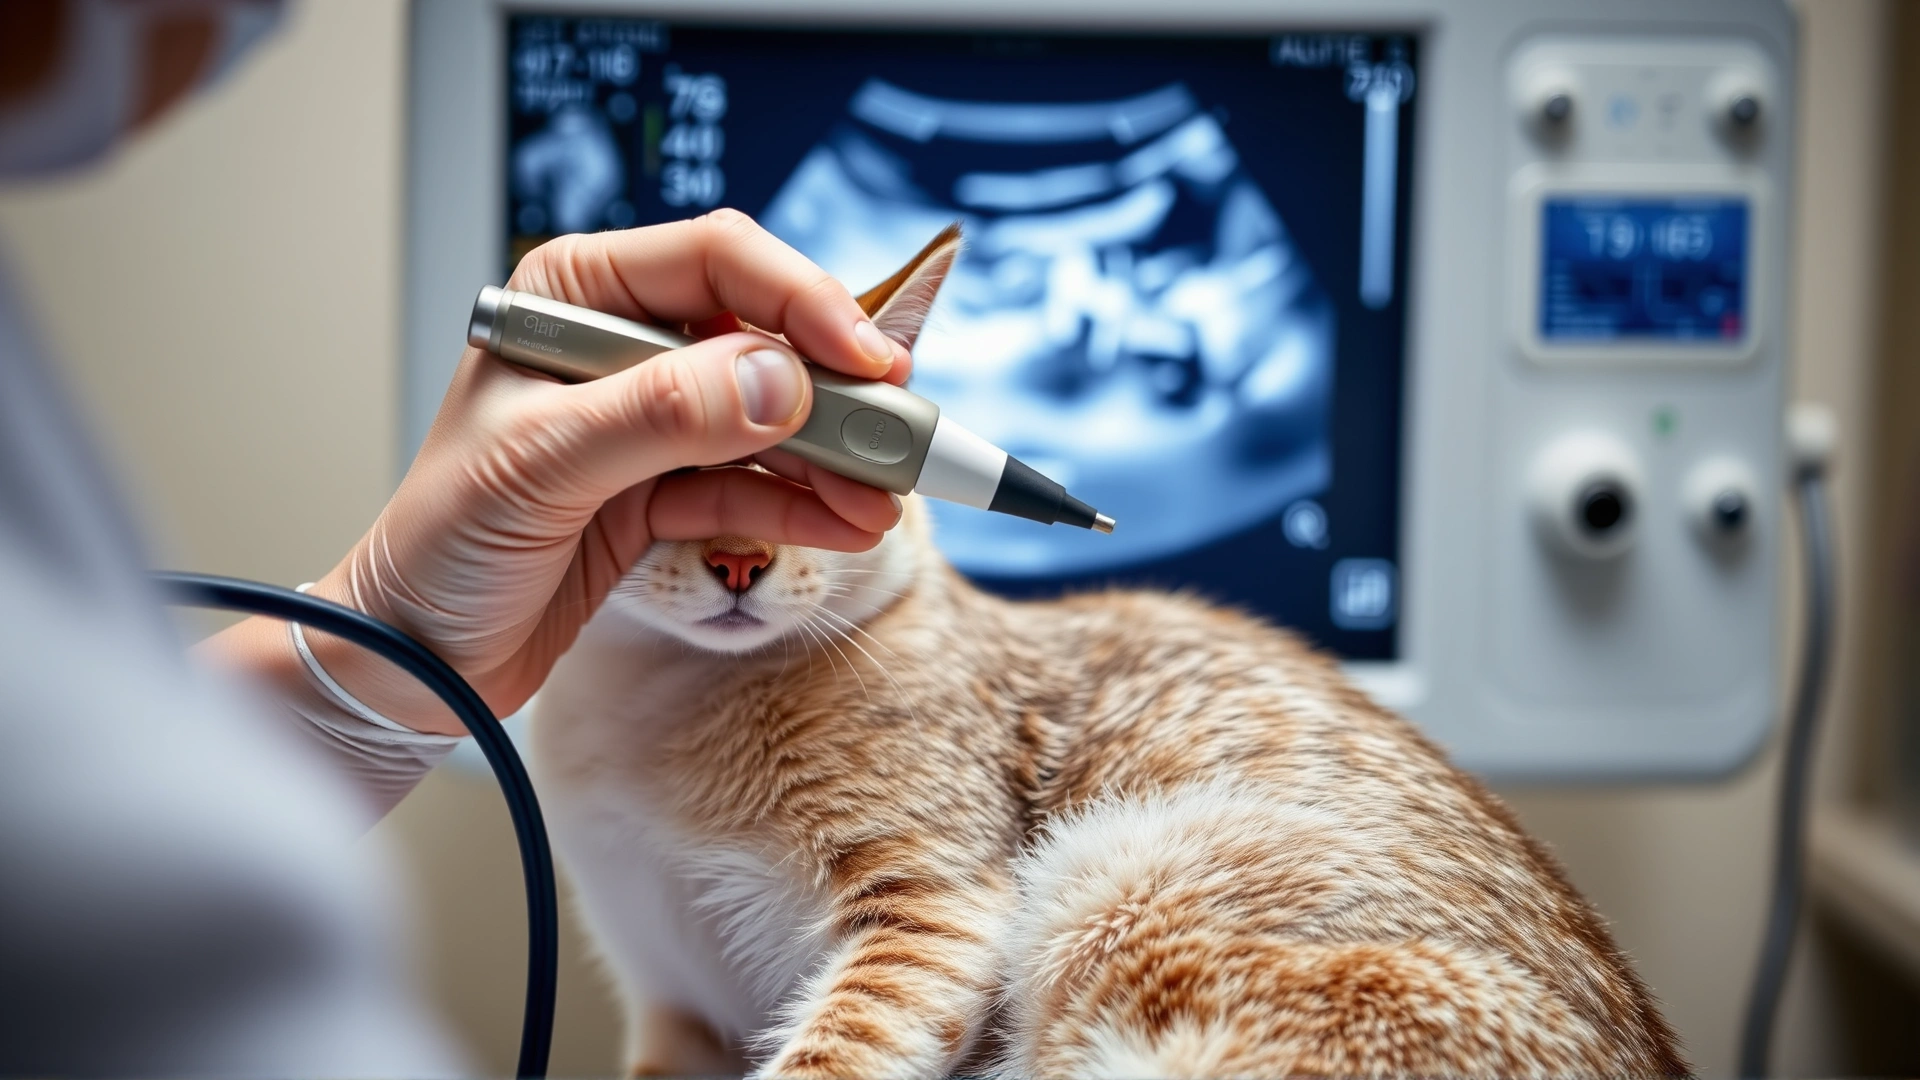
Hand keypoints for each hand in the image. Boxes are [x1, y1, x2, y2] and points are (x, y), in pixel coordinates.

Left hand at [212, 211, 910, 734]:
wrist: (411, 659)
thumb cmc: (438, 547)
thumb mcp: (543, 465)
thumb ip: (665, 414)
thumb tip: (782, 381)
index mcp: (572, 295)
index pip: (717, 261)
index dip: (802, 301)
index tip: (865, 359)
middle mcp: (617, 344)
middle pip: (761, 337)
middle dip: (836, 389)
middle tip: (901, 433)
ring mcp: (648, 420)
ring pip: (770, 418)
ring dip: (832, 457)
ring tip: (887, 495)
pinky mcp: (663, 489)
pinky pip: (753, 486)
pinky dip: (803, 506)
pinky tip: (848, 523)